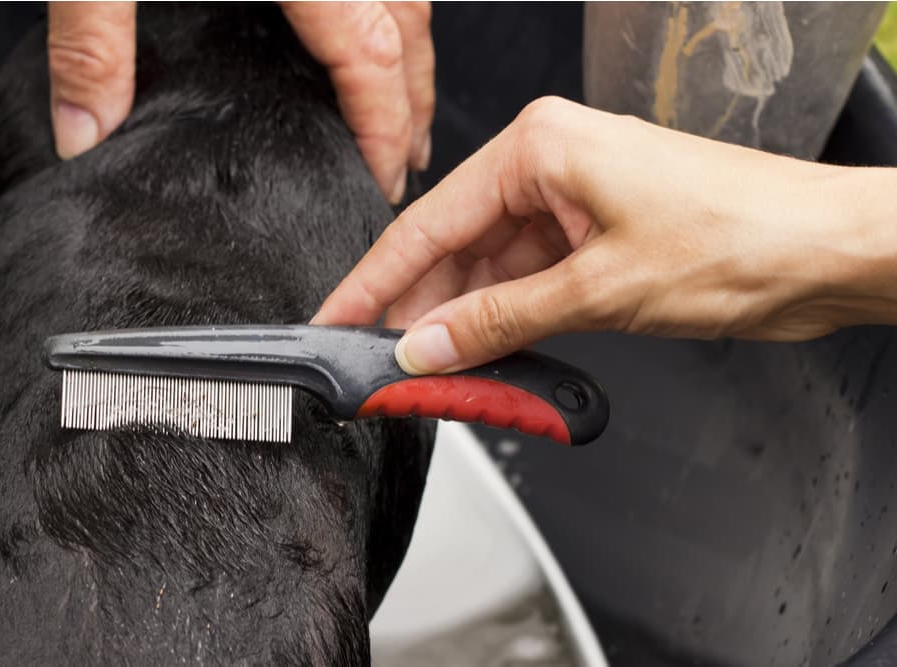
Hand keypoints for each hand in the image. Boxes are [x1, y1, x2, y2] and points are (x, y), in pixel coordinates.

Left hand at [47, 1, 433, 202]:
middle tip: (403, 166)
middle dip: (411, 106)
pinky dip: (388, 14)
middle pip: (406, 32)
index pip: (367, 58)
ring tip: (399, 111)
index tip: (385, 180)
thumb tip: (87, 133)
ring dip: (409, 60)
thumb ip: (93, 44)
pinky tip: (364, 34)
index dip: (384, 129)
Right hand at [313, 96, 896, 372]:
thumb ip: (499, 321)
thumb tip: (426, 345)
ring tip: (428, 373)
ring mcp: (573, 200)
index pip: (428, 223)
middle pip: (454, 247)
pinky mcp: (594, 234)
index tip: (338, 317)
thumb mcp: (597, 291)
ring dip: (461, 323)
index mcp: (539, 149)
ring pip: (488, 269)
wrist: (828, 251)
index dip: (375, 280)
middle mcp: (549, 165)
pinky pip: (525, 280)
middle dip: (418, 310)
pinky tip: (480, 356)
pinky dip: (503, 321)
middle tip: (382, 366)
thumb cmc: (741, 239)